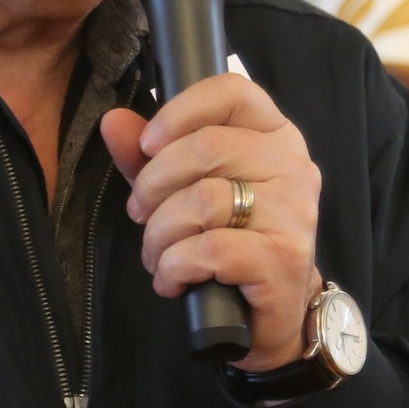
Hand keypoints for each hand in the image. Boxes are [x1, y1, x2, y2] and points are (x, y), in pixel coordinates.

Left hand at [101, 73, 321, 370]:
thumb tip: (114, 121)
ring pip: (203, 200)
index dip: (179, 112)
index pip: (232, 91)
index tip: (147, 145)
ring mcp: (293, 212)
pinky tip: (173, 280)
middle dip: (154, 184)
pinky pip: (209, 249)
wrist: (270, 315)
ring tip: (157, 255)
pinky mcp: (283, 258)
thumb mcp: (185, 191)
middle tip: (141, 214)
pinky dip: (175, 266)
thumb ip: (151, 155)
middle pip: (206, 147)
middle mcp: (293, 166)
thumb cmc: (231, 243)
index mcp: (274, 135)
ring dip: (160, 233)